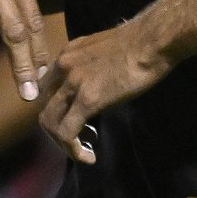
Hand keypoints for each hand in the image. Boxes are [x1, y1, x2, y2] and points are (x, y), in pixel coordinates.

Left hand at [38, 20, 174, 163]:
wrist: (152, 40)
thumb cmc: (140, 42)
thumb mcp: (102, 51)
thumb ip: (91, 67)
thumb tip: (95, 86)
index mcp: (67, 54)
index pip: (46, 88)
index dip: (57, 109)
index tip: (74, 119)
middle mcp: (62, 67)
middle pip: (44, 106)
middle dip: (58, 128)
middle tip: (79, 139)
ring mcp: (72, 83)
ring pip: (50, 122)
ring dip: (63, 143)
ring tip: (83, 151)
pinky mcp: (87, 100)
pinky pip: (67, 132)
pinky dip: (74, 150)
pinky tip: (89, 157)